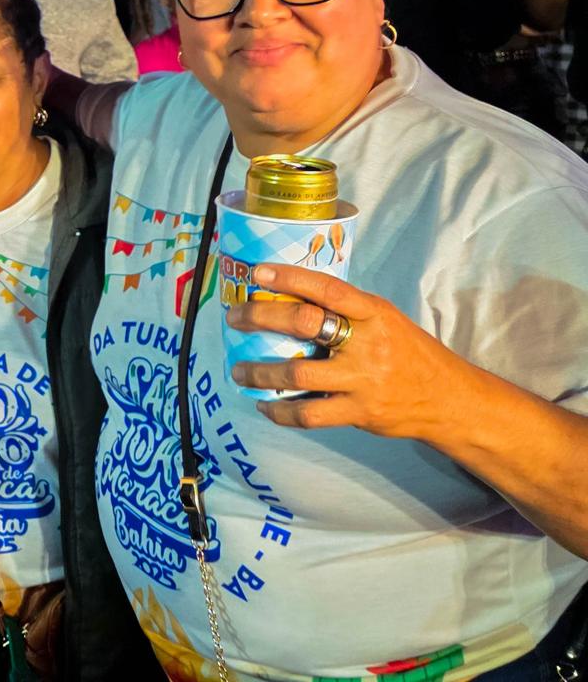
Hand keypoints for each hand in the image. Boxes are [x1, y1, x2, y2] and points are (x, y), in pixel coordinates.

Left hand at [226, 263, 474, 437]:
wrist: (450, 400)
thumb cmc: (410, 354)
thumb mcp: (386, 321)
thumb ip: (347, 312)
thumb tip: (293, 298)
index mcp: (375, 313)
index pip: (328, 289)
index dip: (291, 278)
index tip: (258, 273)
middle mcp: (368, 343)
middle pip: (303, 324)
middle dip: (260, 317)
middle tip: (235, 318)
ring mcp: (363, 380)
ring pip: (296, 374)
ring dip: (258, 372)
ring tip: (239, 370)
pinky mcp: (359, 412)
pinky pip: (308, 414)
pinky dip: (279, 411)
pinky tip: (265, 405)